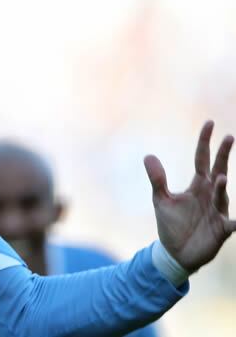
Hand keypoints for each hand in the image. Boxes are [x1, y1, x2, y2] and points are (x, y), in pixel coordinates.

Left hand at [144, 121, 235, 272]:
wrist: (175, 252)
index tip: (209, 123)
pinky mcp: (222, 229)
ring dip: (223, 187)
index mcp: (197, 186)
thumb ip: (157, 179)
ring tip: (221, 177)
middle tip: (229, 137)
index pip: (202, 159)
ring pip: (223, 195)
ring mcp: (218, 211)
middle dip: (223, 155)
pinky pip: (233, 224)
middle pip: (218, 170)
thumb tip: (148, 155)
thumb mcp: (161, 200)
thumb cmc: (171, 224)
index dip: (205, 142)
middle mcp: (211, 194)